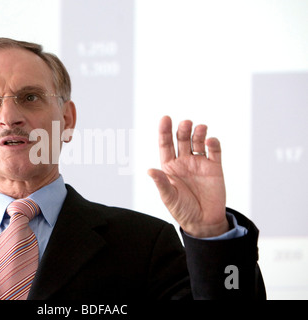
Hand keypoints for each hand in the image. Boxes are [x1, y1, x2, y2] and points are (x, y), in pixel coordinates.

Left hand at [148, 116, 228, 237]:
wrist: (204, 222)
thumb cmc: (183, 210)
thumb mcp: (169, 197)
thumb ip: (161, 183)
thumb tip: (149, 171)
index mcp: (169, 167)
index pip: (165, 145)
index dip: (164, 131)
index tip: (165, 118)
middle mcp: (184, 162)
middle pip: (182, 140)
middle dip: (183, 130)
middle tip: (186, 123)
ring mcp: (199, 163)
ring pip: (198, 142)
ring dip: (198, 133)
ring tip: (200, 128)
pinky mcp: (214, 168)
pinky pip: (214, 151)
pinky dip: (213, 144)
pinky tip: (210, 141)